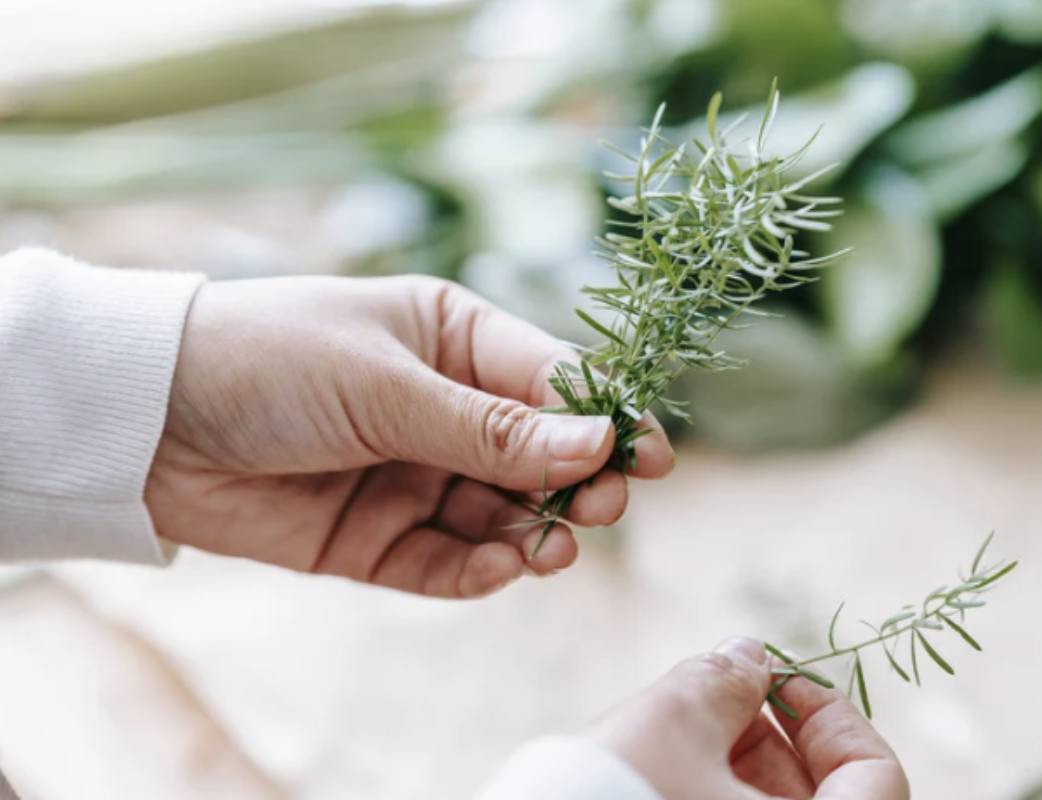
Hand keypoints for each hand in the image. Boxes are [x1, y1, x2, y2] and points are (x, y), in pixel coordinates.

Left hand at [146, 275, 672, 597]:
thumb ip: (492, 426)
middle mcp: (443, 408)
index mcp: (453, 339)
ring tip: (548, 549)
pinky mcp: (379, 536)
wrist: (146, 423)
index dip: (604, 419)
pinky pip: (447, 561)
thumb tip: (600, 441)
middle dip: (577, 483)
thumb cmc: (270, 362)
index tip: (649, 457)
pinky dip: (478, 570)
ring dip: (533, 533)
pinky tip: (499, 569)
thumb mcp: (387, 384)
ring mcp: (413, 474)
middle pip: (539, 455)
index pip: (551, 381)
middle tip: (601, 508)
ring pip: (501, 514)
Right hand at [587, 638, 908, 799]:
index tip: (773, 679)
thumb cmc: (616, 798)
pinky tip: (657, 770)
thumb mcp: (673, 722)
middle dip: (769, 738)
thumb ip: (725, 680)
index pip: (874, 774)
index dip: (827, 714)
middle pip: (817, 799)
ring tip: (673, 736)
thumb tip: (748, 658)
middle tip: (714, 699)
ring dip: (732, 772)